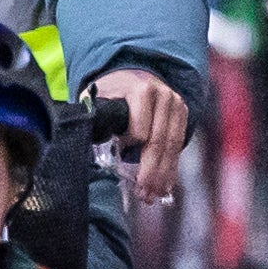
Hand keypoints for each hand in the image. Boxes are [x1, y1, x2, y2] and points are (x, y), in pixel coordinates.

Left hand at [97, 62, 189, 201]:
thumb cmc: (110, 91)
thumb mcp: (96, 97)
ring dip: (164, 174)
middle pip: (159, 141)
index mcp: (140, 90)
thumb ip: (93, 118)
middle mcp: (163, 96)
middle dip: (152, 171)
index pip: (141, 128)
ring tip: (153, 195)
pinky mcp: (183, 114)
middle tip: (144, 194)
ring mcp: (176, 105)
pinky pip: (178, 145)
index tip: (121, 157)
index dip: (131, 146)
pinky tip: (165, 185)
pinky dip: (171, 167)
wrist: (132, 73)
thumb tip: (85, 141)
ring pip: (172, 146)